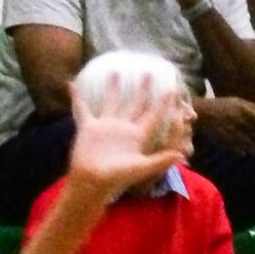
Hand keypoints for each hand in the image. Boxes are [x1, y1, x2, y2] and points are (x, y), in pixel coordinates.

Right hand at [67, 69, 187, 196]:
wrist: (93, 182)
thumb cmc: (117, 176)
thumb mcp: (141, 168)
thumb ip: (160, 160)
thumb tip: (182, 155)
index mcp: (137, 136)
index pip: (154, 116)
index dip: (163, 104)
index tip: (172, 90)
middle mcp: (123, 128)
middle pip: (135, 105)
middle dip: (143, 90)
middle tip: (148, 74)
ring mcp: (106, 126)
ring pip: (111, 102)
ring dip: (113, 88)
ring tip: (116, 72)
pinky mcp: (89, 127)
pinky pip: (82, 108)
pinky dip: (77, 97)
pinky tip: (72, 84)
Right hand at [193, 93, 254, 153]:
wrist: (200, 112)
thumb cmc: (220, 105)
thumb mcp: (237, 102)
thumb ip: (254, 107)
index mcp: (244, 110)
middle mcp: (240, 121)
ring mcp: (232, 131)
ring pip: (248, 142)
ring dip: (254, 148)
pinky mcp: (224, 140)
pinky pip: (236, 148)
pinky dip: (241, 151)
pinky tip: (244, 154)